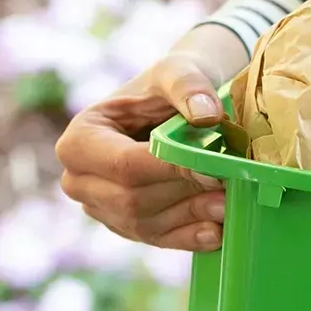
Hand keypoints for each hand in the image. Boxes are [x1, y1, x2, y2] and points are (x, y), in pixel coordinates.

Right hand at [56, 26, 246, 251]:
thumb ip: (188, 85)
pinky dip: (189, 237)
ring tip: (231, 204)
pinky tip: (218, 230)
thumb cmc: (167, 86)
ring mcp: (101, 209)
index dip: (169, 170)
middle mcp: (79, 180)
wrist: (173, 108)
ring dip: (191, 217)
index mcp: (79, 140)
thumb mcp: (176, 71)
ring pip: (146, 225)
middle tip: (230, 188)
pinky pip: (157, 240)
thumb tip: (207, 115)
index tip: (212, 169)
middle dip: (184, 196)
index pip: (124, 165)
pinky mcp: (126, 228)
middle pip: (133, 200)